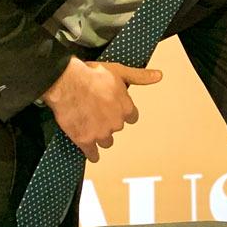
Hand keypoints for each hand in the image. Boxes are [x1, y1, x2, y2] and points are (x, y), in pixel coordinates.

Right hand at [41, 57, 161, 161]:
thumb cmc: (92, 76)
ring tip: (93, 129)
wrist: (68, 84)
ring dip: (101, 136)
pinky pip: (91, 153)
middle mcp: (116, 123)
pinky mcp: (85, 140)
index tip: (117, 111)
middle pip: (117, 128)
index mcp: (125, 108)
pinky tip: (92, 155)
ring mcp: (100, 133)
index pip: (131, 117)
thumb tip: (158, 76)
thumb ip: (140, 76)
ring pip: (106, 141)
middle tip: (99, 114)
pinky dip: (91, 154)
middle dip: (109, 122)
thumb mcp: (120, 72)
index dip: (123, 113)